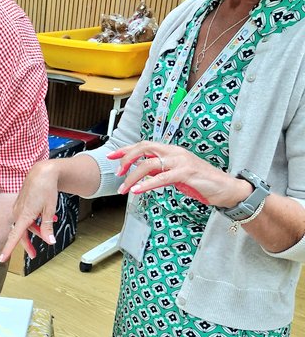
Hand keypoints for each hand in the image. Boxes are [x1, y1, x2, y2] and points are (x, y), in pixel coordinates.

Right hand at [0, 159, 60, 260]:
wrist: (42, 172)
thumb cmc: (46, 189)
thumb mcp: (49, 209)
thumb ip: (47, 227)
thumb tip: (50, 242)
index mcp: (25, 215)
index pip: (14, 236)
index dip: (8, 249)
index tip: (2, 259)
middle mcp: (18, 212)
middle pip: (20, 233)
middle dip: (27, 244)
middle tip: (34, 255)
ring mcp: (17, 208)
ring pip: (24, 225)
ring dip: (33, 230)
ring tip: (44, 232)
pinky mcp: (19, 204)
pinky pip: (24, 218)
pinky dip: (32, 222)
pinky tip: (41, 220)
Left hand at [109, 141, 251, 206]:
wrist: (225, 188)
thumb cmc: (202, 182)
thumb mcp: (176, 176)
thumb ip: (160, 172)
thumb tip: (143, 175)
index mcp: (172, 151)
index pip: (145, 145)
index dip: (126, 150)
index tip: (112, 156)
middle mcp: (175, 152)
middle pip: (144, 148)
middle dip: (126, 159)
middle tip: (117, 173)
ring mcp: (181, 161)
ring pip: (149, 164)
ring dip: (133, 177)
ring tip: (124, 188)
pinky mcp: (186, 173)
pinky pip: (161, 178)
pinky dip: (147, 184)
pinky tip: (138, 190)